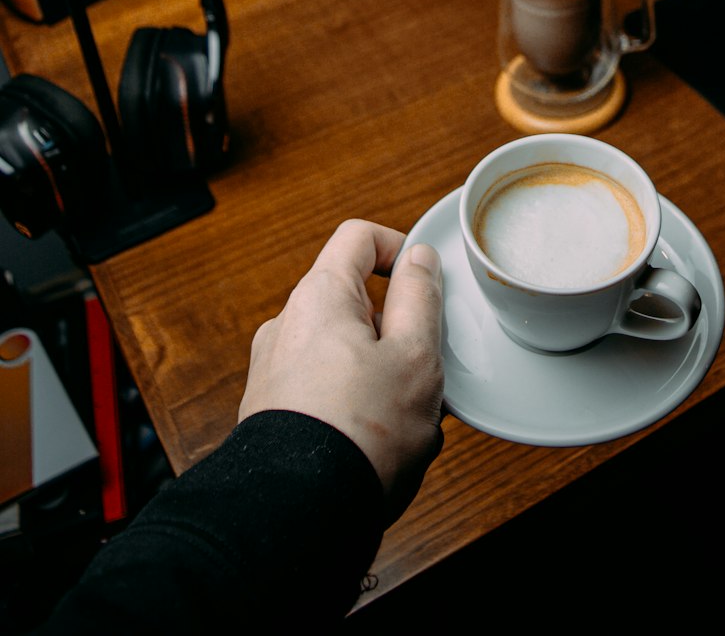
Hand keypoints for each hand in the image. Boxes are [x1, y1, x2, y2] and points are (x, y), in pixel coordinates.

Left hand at [238, 219, 444, 520]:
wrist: (299, 516)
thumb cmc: (361, 433)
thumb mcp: (415, 355)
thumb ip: (420, 297)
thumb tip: (418, 259)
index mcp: (318, 296)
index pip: (358, 238)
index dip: (398, 248)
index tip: (423, 282)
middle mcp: (286, 326)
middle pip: (352, 301)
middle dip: (394, 331)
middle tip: (423, 369)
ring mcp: (273, 371)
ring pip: (341, 351)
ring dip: (378, 373)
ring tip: (404, 419)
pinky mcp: (270, 414)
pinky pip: (322, 390)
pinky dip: (352, 404)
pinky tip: (376, 444)